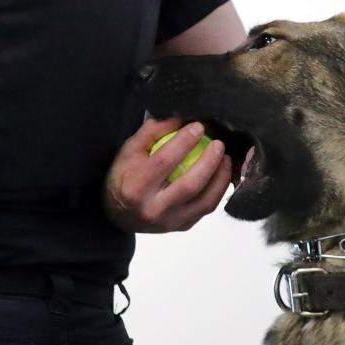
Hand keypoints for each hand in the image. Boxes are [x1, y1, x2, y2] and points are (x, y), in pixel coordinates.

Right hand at [103, 117, 232, 232]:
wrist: (118, 214)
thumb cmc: (125, 176)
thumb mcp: (130, 150)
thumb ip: (152, 131)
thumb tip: (180, 118)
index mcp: (135, 187)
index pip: (164, 161)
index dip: (184, 142)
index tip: (198, 126)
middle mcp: (153, 208)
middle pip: (189, 184)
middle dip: (209, 161)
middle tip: (218, 144)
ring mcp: (169, 222)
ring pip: (205, 202)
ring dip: (220, 178)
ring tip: (226, 158)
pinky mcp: (182, 227)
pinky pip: (207, 209)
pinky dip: (218, 190)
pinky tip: (222, 174)